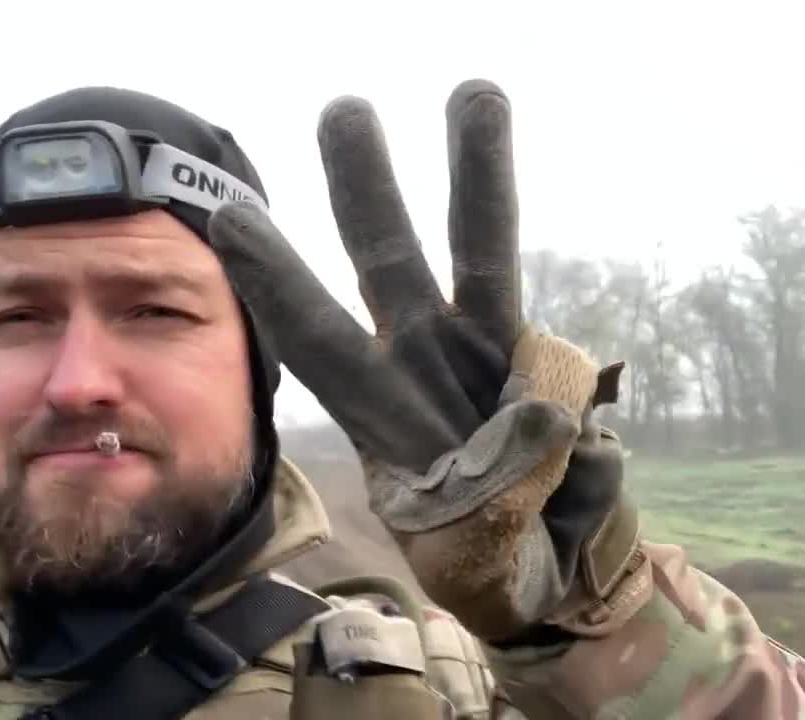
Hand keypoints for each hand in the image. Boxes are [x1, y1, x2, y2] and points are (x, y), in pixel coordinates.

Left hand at [208, 79, 634, 641]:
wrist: (557, 574)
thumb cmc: (490, 566)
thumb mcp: (473, 560)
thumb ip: (495, 498)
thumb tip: (545, 420)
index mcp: (377, 415)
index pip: (315, 337)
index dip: (276, 280)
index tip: (228, 214)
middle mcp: (422, 365)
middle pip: (390, 264)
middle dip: (365, 190)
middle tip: (343, 109)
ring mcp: (486, 356)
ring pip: (481, 257)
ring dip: (478, 176)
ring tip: (475, 91)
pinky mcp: (546, 369)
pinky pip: (557, 352)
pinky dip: (565, 373)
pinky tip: (576, 457)